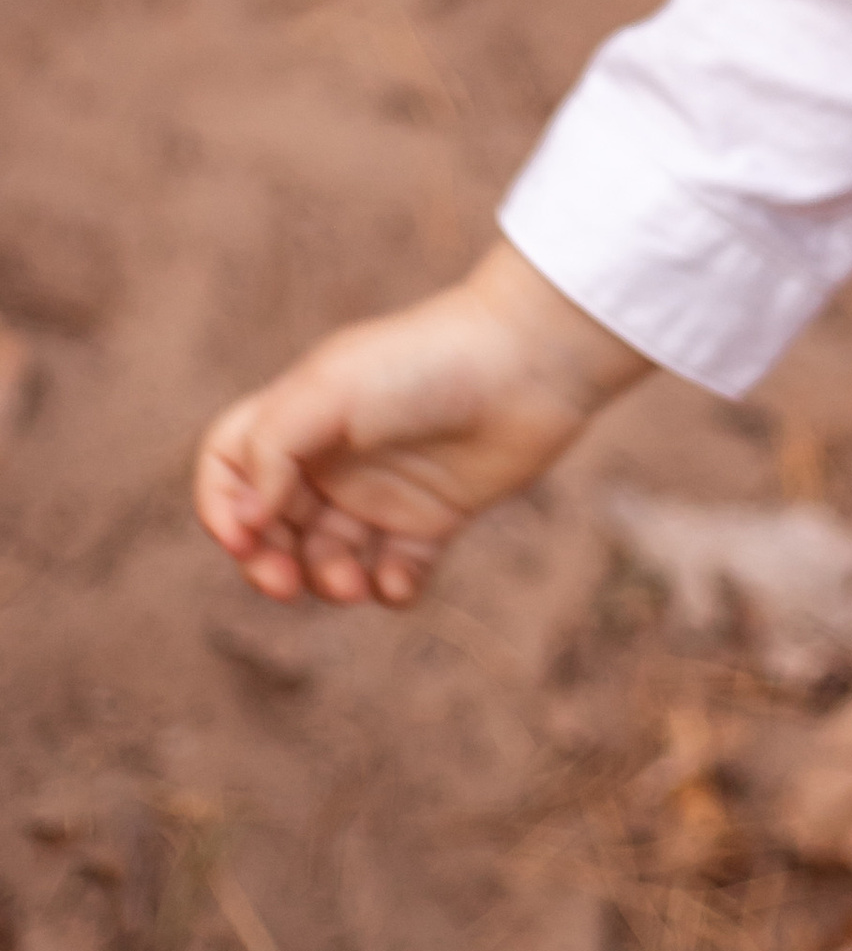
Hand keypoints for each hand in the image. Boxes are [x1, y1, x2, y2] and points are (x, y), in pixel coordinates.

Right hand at [193, 241, 648, 608]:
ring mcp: (387, 487)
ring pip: (329, 558)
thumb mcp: (329, 390)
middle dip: (268, 563)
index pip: (229, 464)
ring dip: (329, 582)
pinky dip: (391, 589)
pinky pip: (397, 572)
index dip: (222, 505)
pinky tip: (401, 577)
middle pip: (272, 525)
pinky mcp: (436, 516)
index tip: (244, 536)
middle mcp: (338, 455)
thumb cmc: (426, 364)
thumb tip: (246, 519)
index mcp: (301, 416)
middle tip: (285, 586)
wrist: (530, 361)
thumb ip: (271, 450)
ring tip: (356, 580)